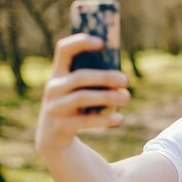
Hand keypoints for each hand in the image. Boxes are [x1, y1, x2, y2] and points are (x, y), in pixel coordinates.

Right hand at [35, 34, 129, 154]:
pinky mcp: (61, 126)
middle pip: (80, 77)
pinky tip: (120, 118)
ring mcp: (55, 107)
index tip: (102, 42)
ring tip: (127, 97)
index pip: (63, 50)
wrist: (54, 140)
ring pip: (82, 97)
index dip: (81, 42)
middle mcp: (53, 88)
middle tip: (126, 80)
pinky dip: (105, 119)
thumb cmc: (75, 109)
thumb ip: (95, 82)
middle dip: (105, 77)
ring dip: (108, 97)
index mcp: (58, 73)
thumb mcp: (80, 92)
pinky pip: (85, 120)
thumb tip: (122, 79)